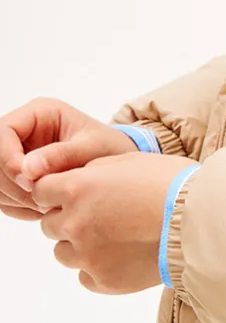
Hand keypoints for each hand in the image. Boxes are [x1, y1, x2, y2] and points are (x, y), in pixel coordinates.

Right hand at [0, 98, 138, 221]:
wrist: (117, 163)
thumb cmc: (108, 148)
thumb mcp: (92, 148)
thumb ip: (62, 155)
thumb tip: (27, 168)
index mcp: (39, 114)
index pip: (3, 132)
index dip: (8, 158)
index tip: (29, 181)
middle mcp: (23, 132)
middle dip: (12, 184)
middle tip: (42, 200)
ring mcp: (16, 155)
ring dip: (15, 198)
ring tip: (47, 206)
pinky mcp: (16, 177)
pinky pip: (3, 196)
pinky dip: (19, 207)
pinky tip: (43, 209)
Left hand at [32, 152, 196, 293]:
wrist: (199, 219)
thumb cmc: (170, 183)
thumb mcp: (130, 160)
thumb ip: (94, 170)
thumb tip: (76, 181)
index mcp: (78, 188)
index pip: (41, 191)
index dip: (57, 191)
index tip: (74, 193)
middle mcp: (75, 223)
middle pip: (50, 225)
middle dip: (69, 218)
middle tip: (103, 213)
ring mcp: (86, 255)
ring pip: (63, 252)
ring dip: (80, 243)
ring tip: (116, 234)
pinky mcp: (101, 280)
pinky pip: (85, 275)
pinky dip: (98, 265)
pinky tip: (124, 253)